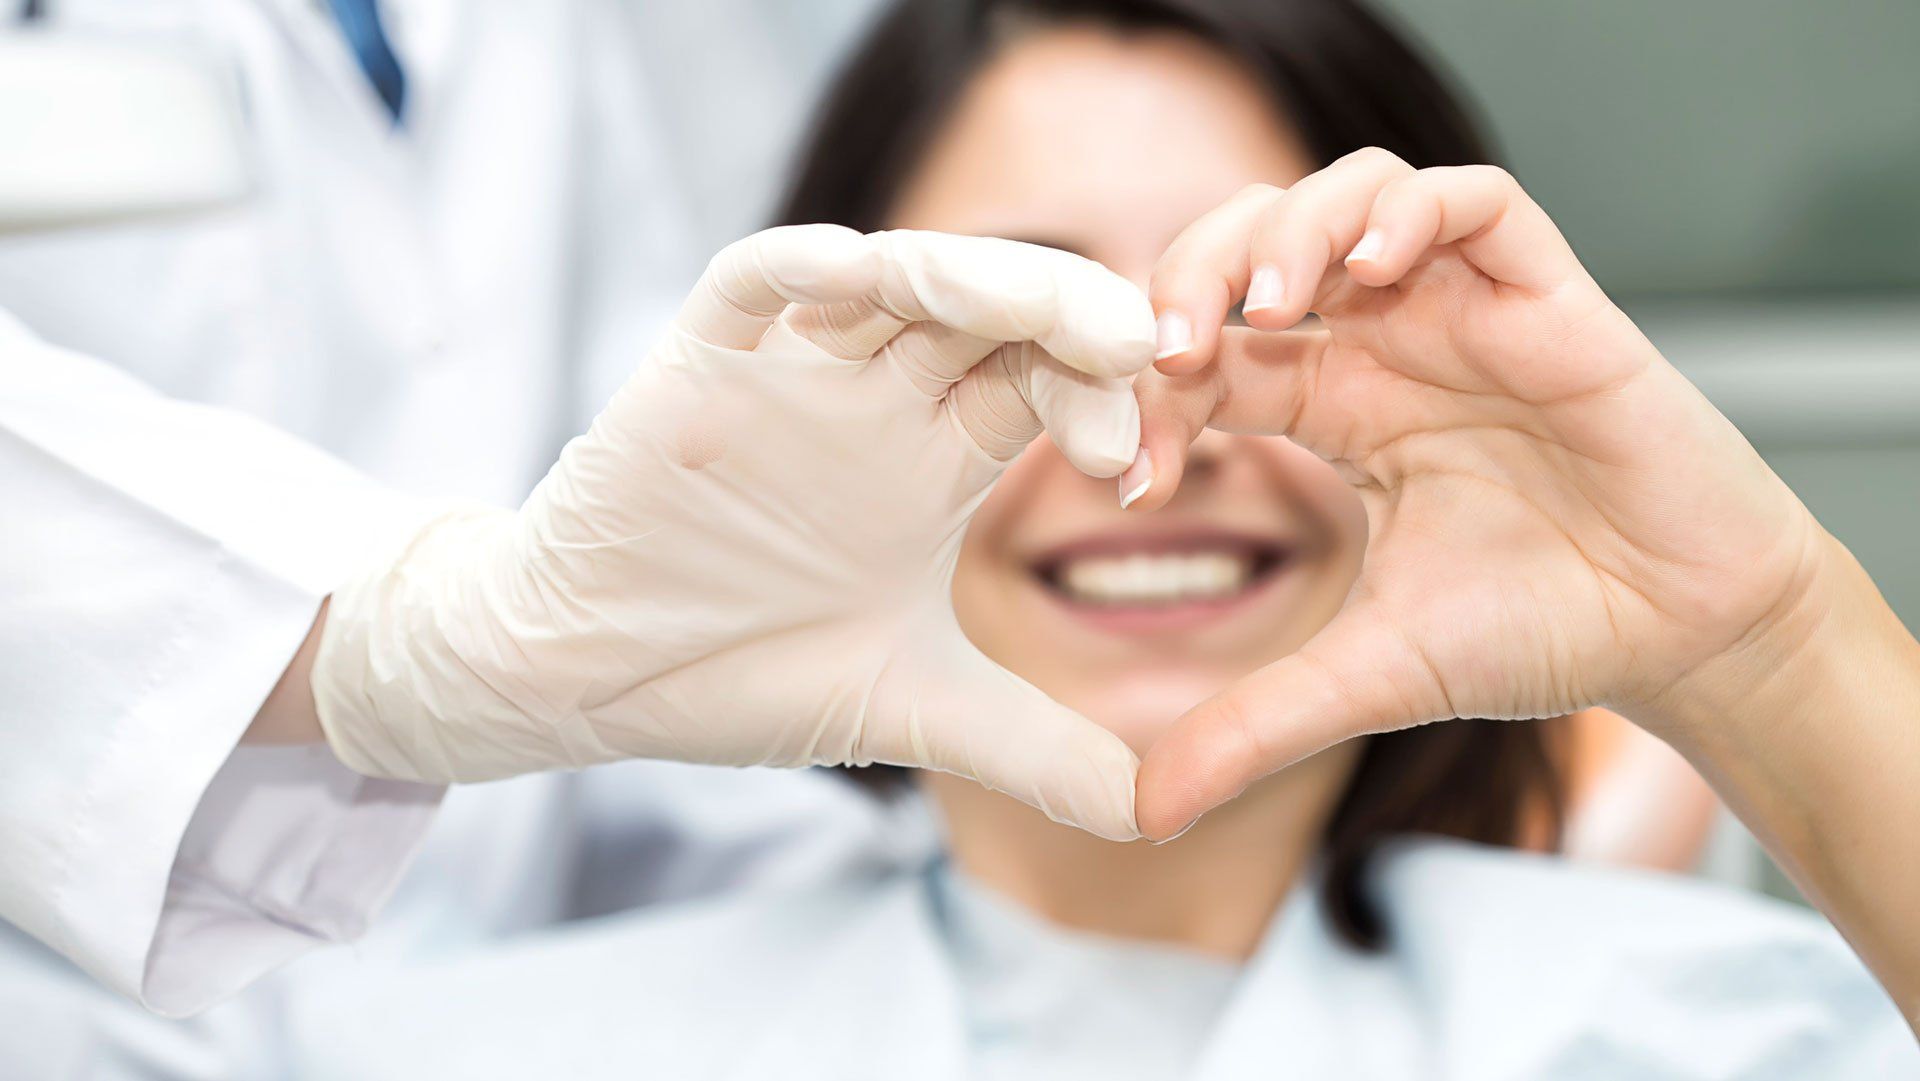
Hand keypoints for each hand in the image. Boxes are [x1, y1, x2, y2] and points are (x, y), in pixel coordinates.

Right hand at [313, 226, 1154, 839]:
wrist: (589, 678)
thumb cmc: (739, 672)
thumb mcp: (913, 712)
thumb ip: (1035, 750)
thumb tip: (1158, 816)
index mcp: (935, 457)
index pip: (1044, 384)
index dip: (1102, 400)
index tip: (1137, 462)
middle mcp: (875, 398)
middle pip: (992, 313)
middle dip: (1067, 315)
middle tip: (1135, 347)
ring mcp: (789, 372)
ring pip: (892, 278)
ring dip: (968, 276)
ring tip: (1040, 306)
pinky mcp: (695, 366)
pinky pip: (750, 285)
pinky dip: (802, 268)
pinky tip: (858, 273)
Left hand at [1130, 149, 1825, 838]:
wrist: (1682, 633)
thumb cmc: (1540, 630)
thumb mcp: (1368, 677)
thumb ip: (1255, 725)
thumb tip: (1144, 811)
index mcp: (1333, 408)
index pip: (1208, 356)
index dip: (1151, 392)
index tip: (1133, 474)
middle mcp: (1387, 344)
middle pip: (1256, 245)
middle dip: (1192, 274)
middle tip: (1169, 347)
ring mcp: (1464, 311)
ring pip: (1351, 196)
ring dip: (1289, 229)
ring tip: (1265, 306)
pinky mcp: (1548, 297)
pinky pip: (1473, 200)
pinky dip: (1409, 211)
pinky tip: (1372, 271)